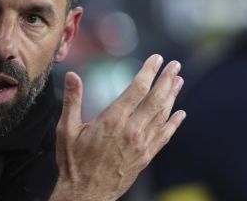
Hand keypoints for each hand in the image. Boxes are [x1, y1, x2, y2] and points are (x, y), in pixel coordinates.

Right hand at [50, 54, 185, 200]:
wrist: (85, 194)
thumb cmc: (74, 162)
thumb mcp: (65, 129)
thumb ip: (72, 100)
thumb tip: (71, 75)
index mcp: (112, 120)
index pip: (137, 89)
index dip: (149, 71)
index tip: (156, 59)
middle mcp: (131, 130)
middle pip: (156, 99)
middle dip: (167, 79)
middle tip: (175, 65)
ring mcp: (141, 144)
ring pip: (163, 115)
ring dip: (172, 96)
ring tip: (178, 81)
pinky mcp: (146, 157)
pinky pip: (165, 136)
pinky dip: (174, 123)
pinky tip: (181, 114)